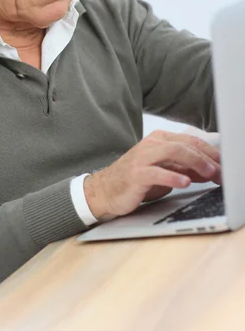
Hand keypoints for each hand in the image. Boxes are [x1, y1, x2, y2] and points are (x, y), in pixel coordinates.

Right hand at [84, 130, 220, 220]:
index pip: (190, 141)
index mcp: (160, 140)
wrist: (105, 190)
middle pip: (184, 145)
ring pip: (173, 152)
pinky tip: (185, 183)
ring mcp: (142, 158)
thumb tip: (210, 171)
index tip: (225, 164)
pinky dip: (173, 177)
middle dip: (207, 158)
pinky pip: (156, 172)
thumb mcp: (165, 172)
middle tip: (221, 171)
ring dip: (194, 162)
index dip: (210, 152)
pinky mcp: (136, 174)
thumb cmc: (136, 180)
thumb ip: (185, 169)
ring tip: (209, 173)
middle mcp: (151, 144)